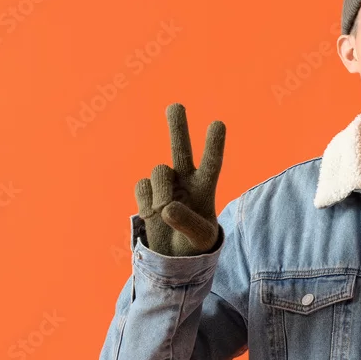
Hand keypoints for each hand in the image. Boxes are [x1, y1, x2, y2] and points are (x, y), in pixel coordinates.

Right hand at [134, 103, 226, 256]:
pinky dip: (145, 203)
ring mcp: (165, 184)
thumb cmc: (195, 243)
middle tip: (175, 105)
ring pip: (158, 171)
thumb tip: (166, 207)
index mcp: (205, 187)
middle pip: (181, 149)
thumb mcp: (200, 238)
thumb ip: (187, 223)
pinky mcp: (146, 191)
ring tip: (164, 212)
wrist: (174, 254)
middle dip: (178, 127)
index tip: (218, 123)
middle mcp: (185, 179)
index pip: (212, 163)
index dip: (213, 145)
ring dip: (161, 192)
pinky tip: (152, 215)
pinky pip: (142, 186)